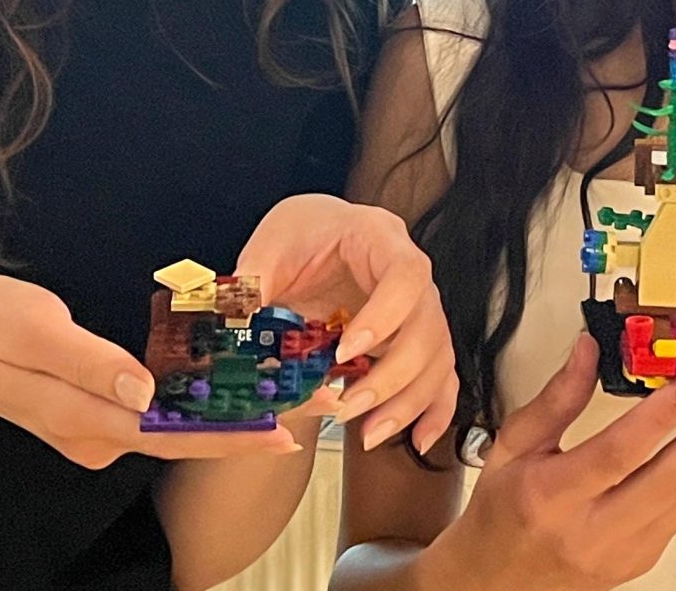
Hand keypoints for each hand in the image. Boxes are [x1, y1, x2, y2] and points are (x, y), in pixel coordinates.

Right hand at [0, 274, 296, 466]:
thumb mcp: (33, 330)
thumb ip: (90, 362)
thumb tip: (145, 391)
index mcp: (85, 418)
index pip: (173, 434)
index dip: (234, 433)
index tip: (287, 428)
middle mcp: (96, 437)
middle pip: (185, 437)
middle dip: (251, 424)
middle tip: (315, 401)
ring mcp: (94, 431)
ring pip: (173, 426)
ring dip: (230, 411)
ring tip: (290, 386)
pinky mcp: (93, 416)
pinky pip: (155, 414)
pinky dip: (196, 400)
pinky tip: (234, 380)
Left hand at [234, 192, 456, 454]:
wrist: (319, 234)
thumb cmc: (301, 234)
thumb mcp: (271, 247)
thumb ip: (253, 283)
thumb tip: (233, 322)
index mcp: (380, 237)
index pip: (404, 275)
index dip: (383, 316)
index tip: (345, 352)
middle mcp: (412, 274)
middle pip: (428, 326)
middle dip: (394, 374)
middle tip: (350, 406)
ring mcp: (420, 309)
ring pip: (438, 358)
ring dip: (409, 401)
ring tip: (369, 433)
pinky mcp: (417, 339)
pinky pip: (442, 376)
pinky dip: (435, 411)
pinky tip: (418, 441)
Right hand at [426, 333, 675, 590]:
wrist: (497, 583)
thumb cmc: (502, 510)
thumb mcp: (512, 446)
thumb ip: (555, 398)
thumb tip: (590, 348)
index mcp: (551, 495)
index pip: (616, 454)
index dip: (659, 419)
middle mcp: (593, 530)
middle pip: (671, 480)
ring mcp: (625, 551)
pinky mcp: (645, 560)